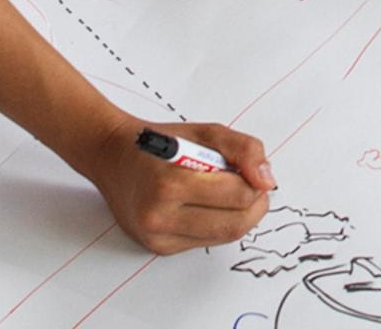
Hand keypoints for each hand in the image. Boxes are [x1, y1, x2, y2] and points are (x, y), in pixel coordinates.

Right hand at [85, 118, 274, 254]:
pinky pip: (204, 242)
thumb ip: (244, 150)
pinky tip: (207, 206)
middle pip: (234, 225)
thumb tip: (267, 181)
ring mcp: (157, 236)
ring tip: (231, 195)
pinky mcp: (158, 248)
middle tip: (253, 188)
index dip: (256, 185)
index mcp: (171, 182)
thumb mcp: (206, 132)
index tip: (254, 174)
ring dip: (239, 217)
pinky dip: (216, 225)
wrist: (113, 158)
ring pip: (222, 237)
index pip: (238, 196)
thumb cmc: (159, 143)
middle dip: (254, 206)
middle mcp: (160, 215)